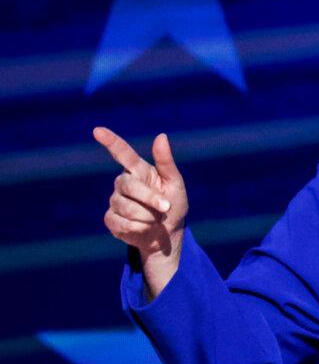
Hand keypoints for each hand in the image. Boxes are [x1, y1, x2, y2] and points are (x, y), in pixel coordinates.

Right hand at [94, 127, 187, 296]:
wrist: (167, 233)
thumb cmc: (173, 204)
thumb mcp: (175, 184)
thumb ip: (166, 162)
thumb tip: (161, 136)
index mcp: (139, 170)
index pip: (122, 153)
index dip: (110, 141)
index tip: (97, 130)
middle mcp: (123, 183)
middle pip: (128, 185)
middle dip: (150, 198)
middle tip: (166, 206)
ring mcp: (114, 201)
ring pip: (127, 207)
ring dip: (148, 216)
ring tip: (155, 218)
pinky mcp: (110, 219)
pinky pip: (122, 222)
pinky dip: (139, 227)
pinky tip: (144, 227)